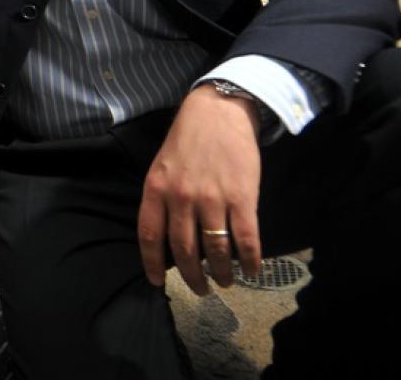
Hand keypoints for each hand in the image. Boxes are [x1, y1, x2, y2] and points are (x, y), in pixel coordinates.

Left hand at [137, 86, 263, 295]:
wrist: (218, 112)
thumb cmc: (187, 140)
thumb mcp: (162, 167)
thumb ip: (161, 200)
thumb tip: (166, 239)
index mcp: (156, 190)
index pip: (149, 236)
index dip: (153, 264)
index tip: (158, 283)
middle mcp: (181, 198)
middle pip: (184, 251)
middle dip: (192, 277)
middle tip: (200, 288)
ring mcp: (212, 198)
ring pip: (216, 250)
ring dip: (222, 272)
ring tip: (225, 281)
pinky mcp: (242, 197)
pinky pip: (245, 239)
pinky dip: (249, 261)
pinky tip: (251, 270)